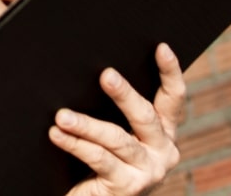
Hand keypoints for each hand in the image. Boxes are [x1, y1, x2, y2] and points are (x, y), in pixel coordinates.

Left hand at [50, 43, 184, 195]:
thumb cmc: (105, 153)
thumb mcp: (117, 128)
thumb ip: (112, 104)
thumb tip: (92, 64)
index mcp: (163, 130)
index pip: (173, 98)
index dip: (170, 72)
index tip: (161, 48)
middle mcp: (162, 150)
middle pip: (145, 116)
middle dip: (125, 94)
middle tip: (106, 75)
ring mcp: (147, 171)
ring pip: (116, 139)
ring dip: (86, 124)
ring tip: (62, 115)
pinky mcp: (127, 188)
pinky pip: (98, 159)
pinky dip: (75, 144)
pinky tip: (57, 133)